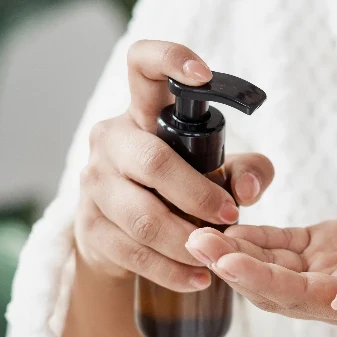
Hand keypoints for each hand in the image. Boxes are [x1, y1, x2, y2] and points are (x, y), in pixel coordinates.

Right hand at [74, 40, 274, 291]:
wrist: (120, 236)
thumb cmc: (178, 188)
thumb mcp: (216, 171)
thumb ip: (247, 170)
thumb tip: (247, 189)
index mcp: (142, 113)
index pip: (142, 65)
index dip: (170, 59)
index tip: (204, 73)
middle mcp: (111, 140)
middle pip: (153, 162)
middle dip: (198, 195)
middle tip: (231, 217)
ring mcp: (94, 184)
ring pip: (143, 216)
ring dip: (186, 241)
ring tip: (215, 255)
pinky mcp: (88, 227)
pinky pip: (133, 252)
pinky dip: (171, 270)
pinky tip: (197, 277)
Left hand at [184, 199, 336, 324]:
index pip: (295, 297)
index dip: (259, 279)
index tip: (225, 261)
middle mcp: (331, 294)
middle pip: (270, 285)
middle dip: (231, 265)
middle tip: (193, 240)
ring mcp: (325, 270)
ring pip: (270, 264)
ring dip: (235, 250)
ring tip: (197, 229)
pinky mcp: (324, 246)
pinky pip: (283, 242)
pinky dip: (256, 235)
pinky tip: (228, 222)